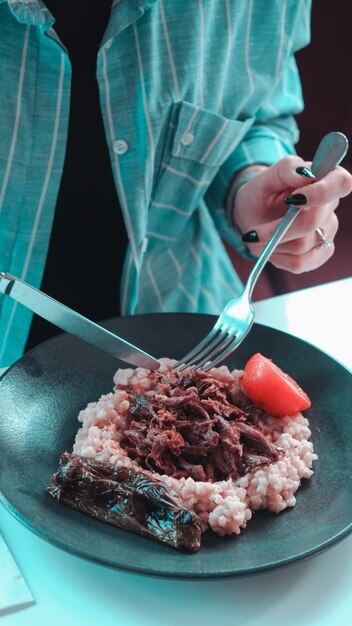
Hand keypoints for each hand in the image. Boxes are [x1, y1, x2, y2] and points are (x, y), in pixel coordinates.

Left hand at [232, 156, 351, 272]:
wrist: (253, 215)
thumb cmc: (262, 192)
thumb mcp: (266, 176)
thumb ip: (287, 168)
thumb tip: (305, 173)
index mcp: (326, 178)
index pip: (342, 183)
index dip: (321, 193)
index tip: (293, 199)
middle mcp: (331, 206)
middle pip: (312, 221)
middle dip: (278, 227)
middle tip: (254, 230)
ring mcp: (328, 231)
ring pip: (302, 245)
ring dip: (273, 243)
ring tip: (261, 236)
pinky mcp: (320, 253)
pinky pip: (301, 263)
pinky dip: (278, 258)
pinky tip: (271, 248)